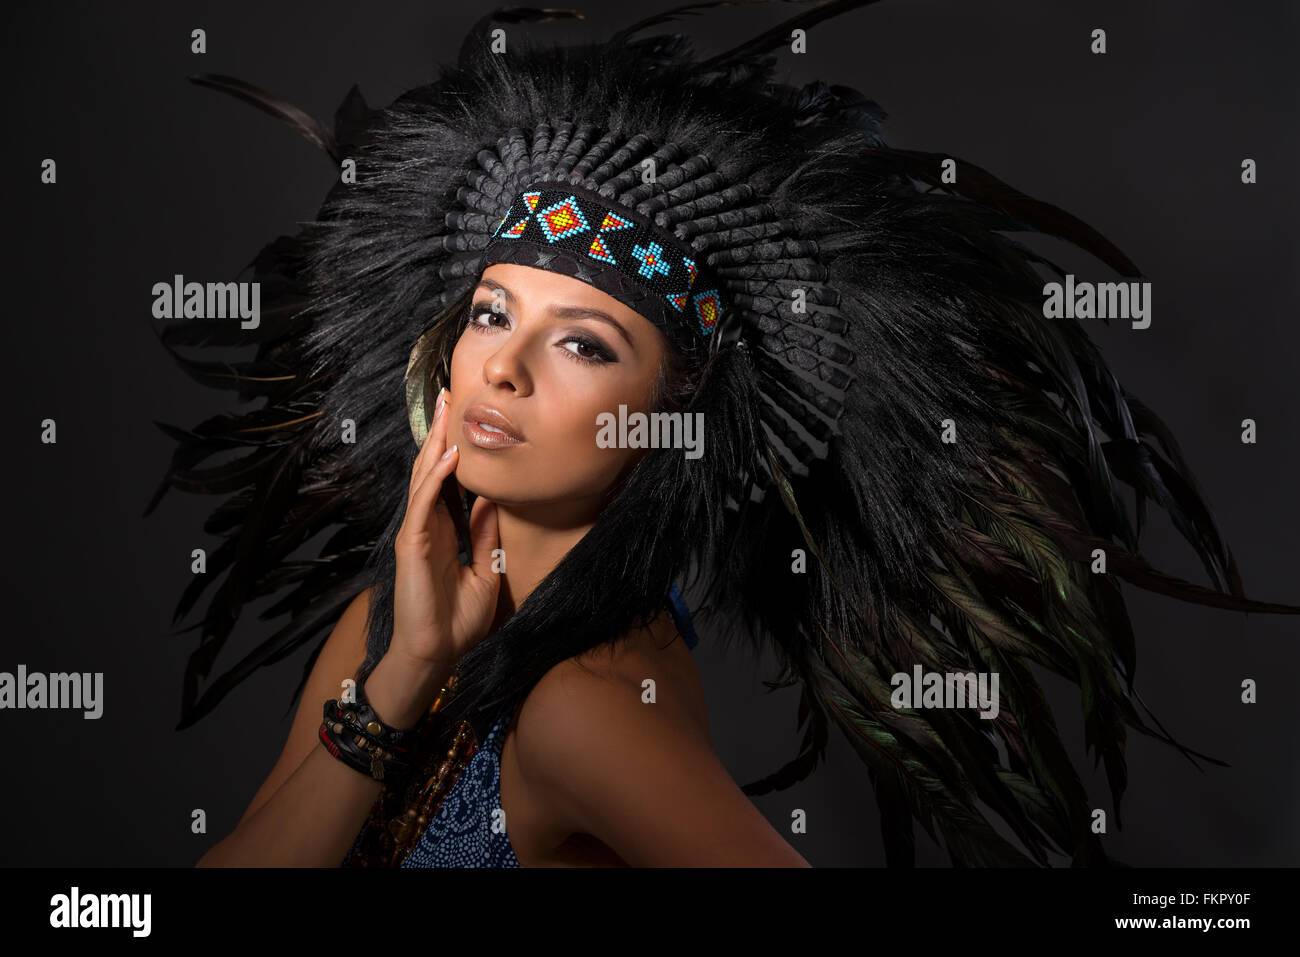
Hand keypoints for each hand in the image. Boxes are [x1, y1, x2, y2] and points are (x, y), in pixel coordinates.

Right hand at [390, 386, 501, 671]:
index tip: (463, 416)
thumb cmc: (457, 620)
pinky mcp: (411, 546)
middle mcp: (426, 525)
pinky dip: (435, 479)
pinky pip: (424, 505)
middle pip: (431, 468)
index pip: (447, 478)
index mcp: (443, 529)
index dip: (453, 446)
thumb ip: (486, 534)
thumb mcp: (486, 568)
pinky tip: (448, 457)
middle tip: (448, 395)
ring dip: (435, 443)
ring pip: (424, 478)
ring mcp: (416, 533)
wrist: (437, 654)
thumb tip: (494, 499)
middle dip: (440, 432)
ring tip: (446, 411)